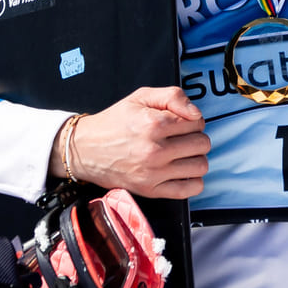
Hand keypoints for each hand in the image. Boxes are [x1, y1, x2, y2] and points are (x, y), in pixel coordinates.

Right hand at [58, 87, 208, 198]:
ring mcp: (153, 173)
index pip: (197, 122)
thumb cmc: (114, 122)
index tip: (182, 122)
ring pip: (200, 166)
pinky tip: (183, 171)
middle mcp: (155, 151)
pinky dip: (193, 181)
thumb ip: (173, 96)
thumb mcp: (141, 97)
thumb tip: (196, 113)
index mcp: (154, 124)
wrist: (85, 149)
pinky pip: (188, 190)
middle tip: (183, 137)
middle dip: (197, 137)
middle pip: (202, 144)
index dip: (193, 119)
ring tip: (183, 153)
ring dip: (196, 158)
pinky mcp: (150, 190)